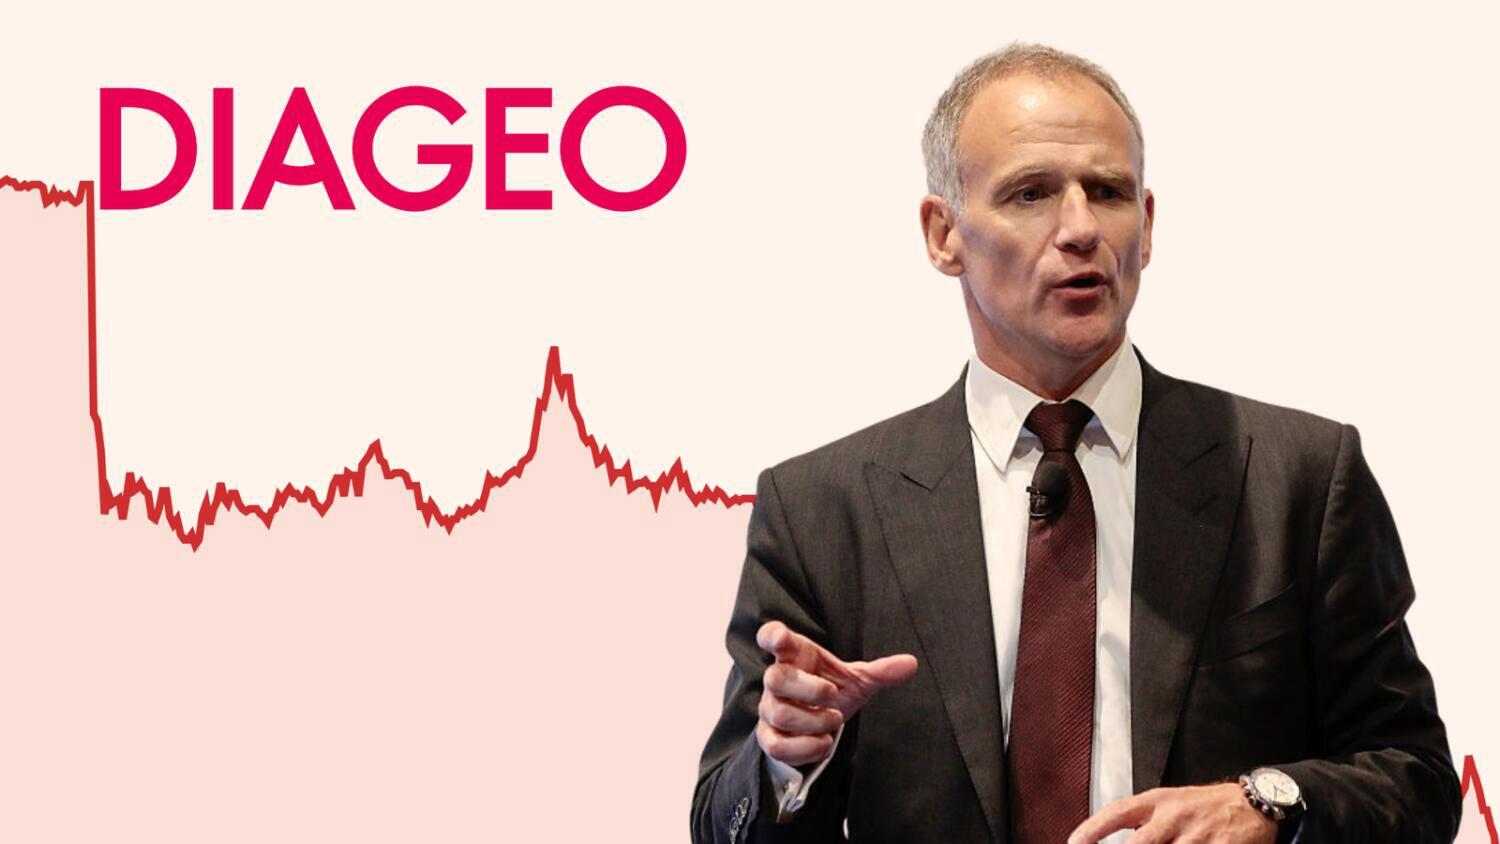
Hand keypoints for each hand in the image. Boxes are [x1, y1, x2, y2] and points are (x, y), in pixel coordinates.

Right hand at [753, 620, 918, 766]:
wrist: (818, 725)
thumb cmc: (832, 692)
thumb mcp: (857, 680)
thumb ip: (880, 672)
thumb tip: (912, 663)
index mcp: (795, 655)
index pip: (772, 637)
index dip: (773, 636)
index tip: (780, 637)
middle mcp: (776, 679)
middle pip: (776, 677)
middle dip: (810, 689)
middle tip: (832, 695)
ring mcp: (770, 708)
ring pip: (780, 714)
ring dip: (814, 721)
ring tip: (834, 720)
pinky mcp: (769, 737)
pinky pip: (777, 746)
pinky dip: (805, 748)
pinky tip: (824, 743)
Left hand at [1067, 783, 1276, 843]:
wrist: (1253, 804)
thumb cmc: (1206, 806)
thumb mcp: (1170, 804)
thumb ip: (1144, 823)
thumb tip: (1113, 840)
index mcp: (1157, 802)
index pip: (1117, 813)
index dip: (1092, 829)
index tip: (1074, 843)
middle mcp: (1174, 817)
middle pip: (1140, 843)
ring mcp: (1197, 835)